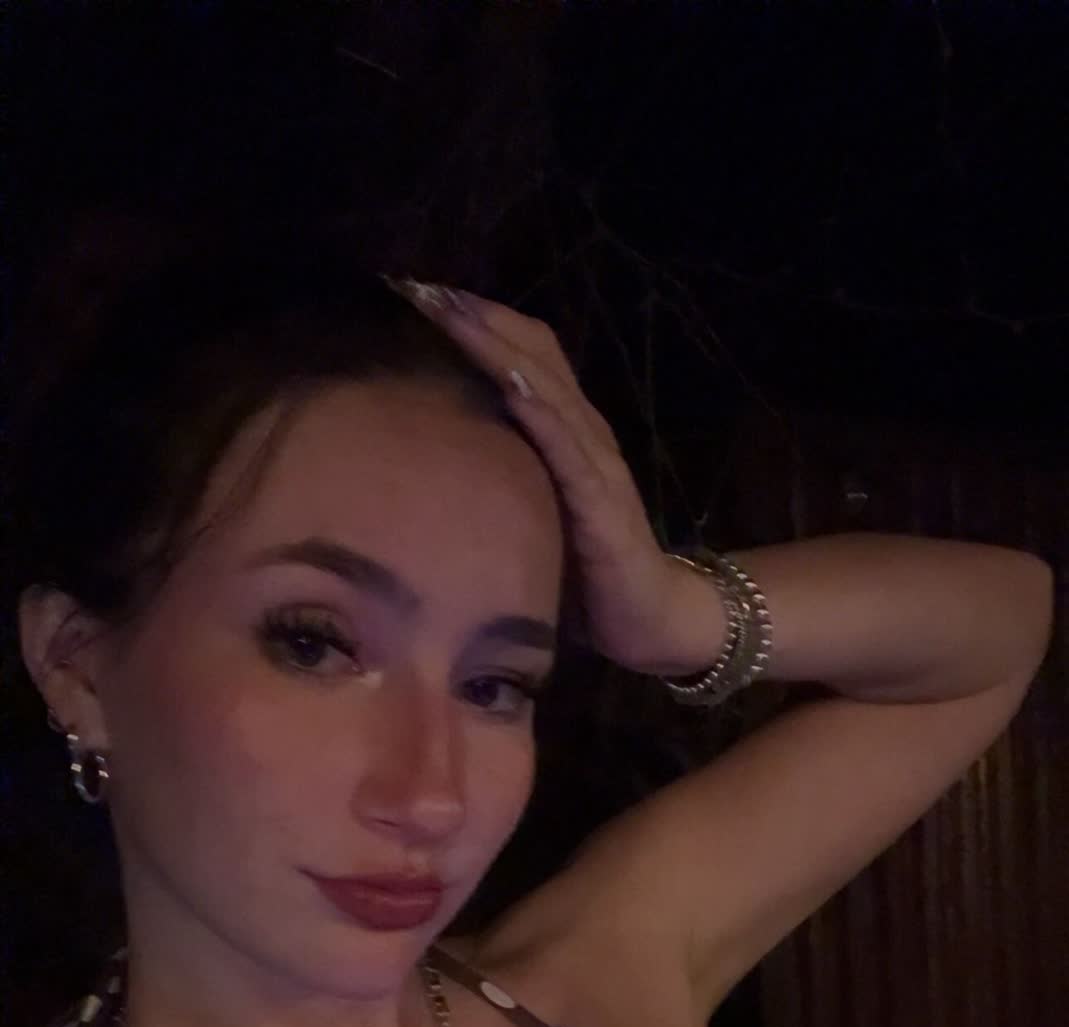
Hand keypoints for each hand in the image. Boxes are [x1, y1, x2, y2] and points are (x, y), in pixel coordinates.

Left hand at [390, 281, 726, 675]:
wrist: (649, 618)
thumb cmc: (584, 572)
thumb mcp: (530, 512)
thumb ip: (496, 481)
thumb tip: (425, 466)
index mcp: (563, 432)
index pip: (521, 355)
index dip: (475, 321)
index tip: (418, 292)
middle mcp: (582, 432)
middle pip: (531, 352)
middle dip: (476, 317)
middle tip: (419, 285)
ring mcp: (596, 462)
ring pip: (546, 385)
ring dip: (499, 346)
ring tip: (453, 312)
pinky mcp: (603, 500)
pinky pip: (570, 447)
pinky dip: (541, 411)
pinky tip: (512, 383)